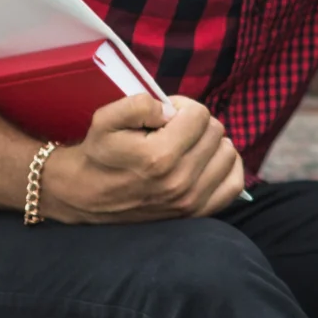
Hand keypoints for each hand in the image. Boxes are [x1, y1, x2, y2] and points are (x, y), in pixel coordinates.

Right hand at [37, 94, 244, 222]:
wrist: (84, 194)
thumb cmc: (98, 153)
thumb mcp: (106, 119)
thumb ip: (139, 104)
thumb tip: (171, 111)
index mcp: (160, 157)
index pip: (199, 114)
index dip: (182, 107)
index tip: (164, 116)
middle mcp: (180, 181)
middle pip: (215, 132)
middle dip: (195, 124)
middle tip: (172, 131)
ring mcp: (190, 200)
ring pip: (228, 153)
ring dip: (211, 144)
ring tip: (186, 146)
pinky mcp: (195, 213)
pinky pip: (233, 184)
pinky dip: (226, 168)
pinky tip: (207, 161)